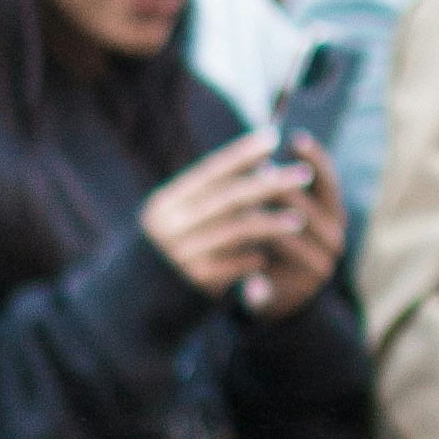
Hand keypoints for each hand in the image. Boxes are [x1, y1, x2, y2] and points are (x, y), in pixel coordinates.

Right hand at [141, 126, 335, 305]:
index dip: (242, 152)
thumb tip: (263, 165)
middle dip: (270, 184)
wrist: (136, 302)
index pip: (210, 170)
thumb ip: (213, 196)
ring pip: (237, 230)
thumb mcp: (179, 218)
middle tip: (303, 174)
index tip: (273, 137)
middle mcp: (172, 224)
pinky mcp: (196, 280)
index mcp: (167, 203)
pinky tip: (272, 255)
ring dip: (272, 223)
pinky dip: (256, 257)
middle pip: (230, 197)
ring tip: (300, 219)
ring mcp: (183, 253)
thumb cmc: (171, 250)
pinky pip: (236, 264)